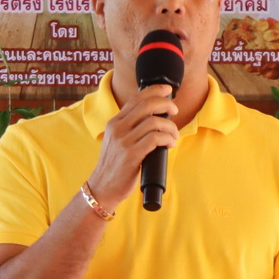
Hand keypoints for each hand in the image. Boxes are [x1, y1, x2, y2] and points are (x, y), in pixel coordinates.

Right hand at [84, 83, 178, 207]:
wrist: (102, 187)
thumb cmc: (114, 165)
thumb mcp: (116, 141)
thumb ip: (130, 128)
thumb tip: (155, 118)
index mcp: (114, 122)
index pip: (136, 98)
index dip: (154, 90)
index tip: (168, 90)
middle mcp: (117, 128)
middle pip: (147, 105)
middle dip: (166, 104)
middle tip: (175, 111)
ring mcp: (123, 142)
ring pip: (154, 122)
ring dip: (170, 127)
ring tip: (173, 135)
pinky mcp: (131, 155)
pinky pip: (155, 139)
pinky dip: (167, 139)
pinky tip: (170, 144)